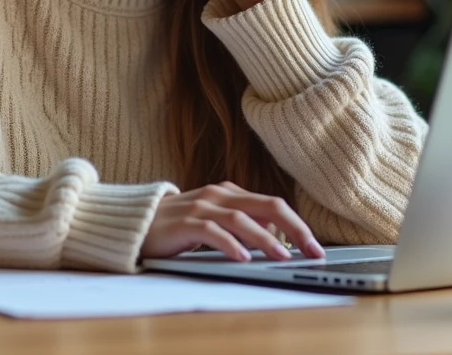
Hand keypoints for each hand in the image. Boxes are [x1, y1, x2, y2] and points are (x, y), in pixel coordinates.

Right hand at [140, 181, 324, 261]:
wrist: (136, 222)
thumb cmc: (179, 224)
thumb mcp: (215, 219)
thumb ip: (242, 221)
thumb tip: (277, 231)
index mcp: (229, 192)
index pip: (272, 204)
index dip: (297, 224)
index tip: (315, 246)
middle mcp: (218, 195)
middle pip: (266, 205)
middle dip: (294, 228)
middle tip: (312, 250)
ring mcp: (200, 207)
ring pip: (241, 219)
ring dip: (265, 238)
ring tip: (283, 256)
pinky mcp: (184, 223)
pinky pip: (211, 232)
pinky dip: (229, 244)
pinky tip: (242, 258)